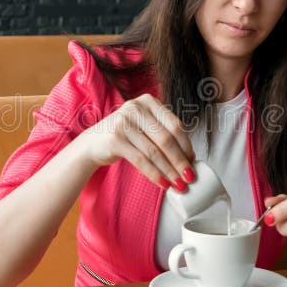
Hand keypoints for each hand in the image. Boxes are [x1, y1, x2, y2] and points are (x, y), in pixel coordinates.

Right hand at [77, 93, 195, 189]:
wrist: (92, 143)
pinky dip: (154, 174)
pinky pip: (141, 160)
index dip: (187, 146)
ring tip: (178, 184)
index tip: (193, 163)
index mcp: (148, 101)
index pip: (175, 125)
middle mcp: (136, 107)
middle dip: (181, 161)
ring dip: (169, 171)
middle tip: (190, 177)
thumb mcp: (144, 126)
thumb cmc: (124, 136)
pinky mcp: (115, 139)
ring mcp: (124, 122)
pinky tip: (163, 184)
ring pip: (155, 152)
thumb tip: (189, 158)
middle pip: (167, 138)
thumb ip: (163, 133)